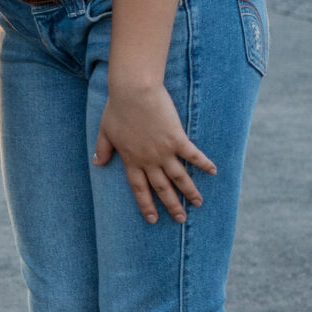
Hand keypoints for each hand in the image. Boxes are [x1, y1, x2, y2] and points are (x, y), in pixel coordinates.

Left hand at [95, 78, 215, 222]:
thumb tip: (98, 163)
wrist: (133, 92)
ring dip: (189, 192)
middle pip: (161, 188)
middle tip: (180, 219)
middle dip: (172, 205)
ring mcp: (164, 151)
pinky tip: (213, 172)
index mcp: (131, 159)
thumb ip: (103, 149)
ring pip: (179, 177)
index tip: (152, 219)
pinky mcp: (177, 139)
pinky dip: (204, 164)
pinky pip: (193, 155)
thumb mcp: (104, 131)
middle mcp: (148, 160)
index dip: (145, 204)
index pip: (139, 188)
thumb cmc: (117, 109)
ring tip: (199, 203)